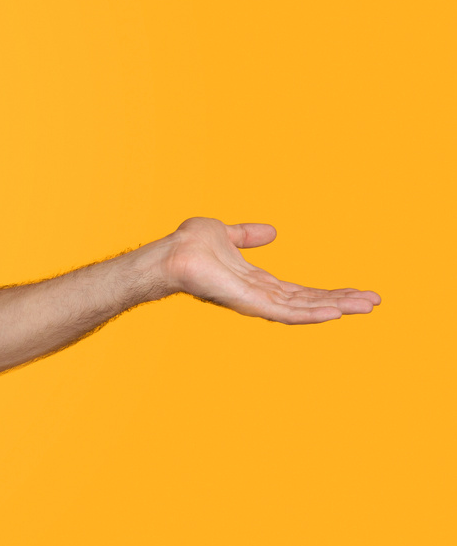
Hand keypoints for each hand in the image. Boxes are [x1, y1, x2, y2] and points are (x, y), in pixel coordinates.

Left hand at [150, 217, 380, 322]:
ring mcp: (256, 302)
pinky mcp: (249, 303)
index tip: (359, 291)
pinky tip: (335, 313)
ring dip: (336, 307)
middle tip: (375, 302)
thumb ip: (248, 236)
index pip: (302, 291)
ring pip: (304, 309)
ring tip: (367, 307)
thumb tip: (272, 231)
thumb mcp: (227, 234)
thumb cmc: (190, 244)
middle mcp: (261, 295)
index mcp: (259, 282)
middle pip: (309, 302)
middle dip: (342, 302)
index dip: (330, 292)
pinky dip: (310, 314)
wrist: (171, 251)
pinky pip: (285, 313)